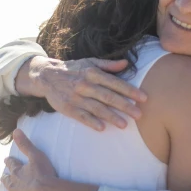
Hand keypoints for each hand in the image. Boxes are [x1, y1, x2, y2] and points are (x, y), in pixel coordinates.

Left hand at [0, 129, 59, 190]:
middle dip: (6, 182)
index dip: (10, 163)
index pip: (12, 166)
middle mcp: (14, 187)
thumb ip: (26, 144)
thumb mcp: (36, 155)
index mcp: (18, 173)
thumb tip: (15, 130)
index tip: (6, 161)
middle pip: (8, 184)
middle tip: (3, 180)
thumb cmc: (44, 175)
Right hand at [27, 56, 147, 130]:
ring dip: (111, 117)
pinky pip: (81, 116)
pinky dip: (91, 122)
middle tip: (139, 114)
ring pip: (97, 108)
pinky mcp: (68, 108)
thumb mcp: (90, 62)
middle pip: (108, 97)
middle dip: (125, 106)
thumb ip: (108, 65)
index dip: (130, 90)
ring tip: (125, 125)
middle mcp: (85, 85)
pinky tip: (102, 128)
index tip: (143, 98)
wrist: (47, 75)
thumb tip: (126, 63)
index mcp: (93, 73)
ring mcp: (76, 97)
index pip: (115, 83)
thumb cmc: (73, 69)